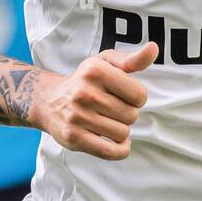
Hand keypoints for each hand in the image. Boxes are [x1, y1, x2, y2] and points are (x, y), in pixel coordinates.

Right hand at [35, 43, 156, 159]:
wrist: (48, 100)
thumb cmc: (85, 81)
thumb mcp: (105, 63)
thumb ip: (133, 59)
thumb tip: (154, 48)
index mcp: (96, 70)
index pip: (140, 95)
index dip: (136, 98)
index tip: (123, 95)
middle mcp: (85, 92)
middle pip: (131, 116)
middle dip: (126, 114)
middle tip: (110, 109)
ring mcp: (78, 116)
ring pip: (123, 134)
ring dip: (120, 131)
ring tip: (106, 121)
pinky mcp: (74, 138)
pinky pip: (111, 152)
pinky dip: (120, 150)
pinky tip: (117, 143)